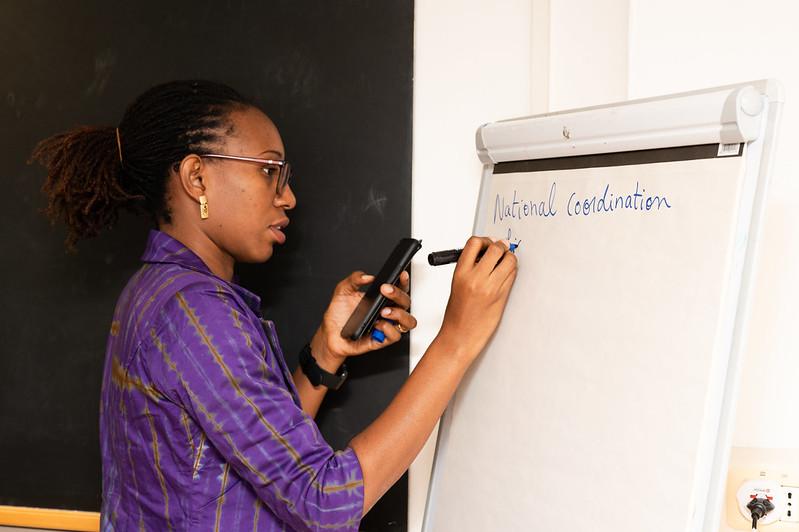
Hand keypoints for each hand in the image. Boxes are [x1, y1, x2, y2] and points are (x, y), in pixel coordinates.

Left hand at [310, 270, 416, 371]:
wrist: (330, 333)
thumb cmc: (339, 314)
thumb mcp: (343, 291)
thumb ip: (354, 279)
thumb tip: (367, 276)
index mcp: (382, 299)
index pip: (400, 289)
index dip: (404, 281)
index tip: (401, 275)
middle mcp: (387, 312)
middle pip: (406, 303)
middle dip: (398, 294)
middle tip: (385, 290)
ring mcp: (386, 326)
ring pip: (408, 322)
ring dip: (399, 314)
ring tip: (383, 311)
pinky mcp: (382, 340)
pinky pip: (395, 336)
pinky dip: (388, 329)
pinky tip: (377, 324)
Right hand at [438, 236, 517, 361]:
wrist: (460, 336)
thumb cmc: (456, 314)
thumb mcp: (456, 284)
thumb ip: (469, 267)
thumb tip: (484, 254)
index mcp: (460, 273)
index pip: (474, 243)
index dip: (483, 240)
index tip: (486, 243)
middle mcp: (476, 278)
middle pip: (496, 248)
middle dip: (500, 246)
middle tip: (499, 250)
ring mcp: (491, 287)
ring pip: (509, 261)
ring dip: (509, 258)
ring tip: (504, 262)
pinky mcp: (502, 296)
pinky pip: (512, 276)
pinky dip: (511, 271)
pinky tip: (506, 274)